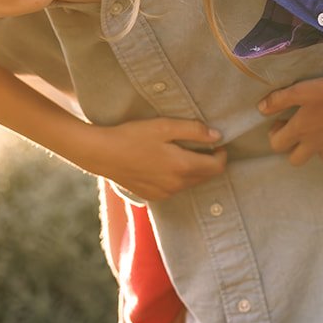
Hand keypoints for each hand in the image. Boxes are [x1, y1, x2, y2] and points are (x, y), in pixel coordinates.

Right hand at [77, 116, 226, 200]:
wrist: (100, 154)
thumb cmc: (132, 136)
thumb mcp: (165, 126)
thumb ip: (194, 130)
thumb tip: (217, 136)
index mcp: (182, 167)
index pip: (217, 167)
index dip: (221, 154)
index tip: (216, 142)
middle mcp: (176, 185)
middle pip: (206, 176)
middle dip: (209, 161)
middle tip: (201, 144)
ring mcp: (164, 193)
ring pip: (190, 183)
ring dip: (193, 169)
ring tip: (181, 151)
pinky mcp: (152, 196)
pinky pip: (174, 188)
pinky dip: (177, 177)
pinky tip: (164, 163)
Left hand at [259, 70, 322, 164]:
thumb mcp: (300, 90)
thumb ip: (279, 100)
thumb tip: (261, 109)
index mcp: (300, 131)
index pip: (277, 145)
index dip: (275, 135)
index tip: (281, 123)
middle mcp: (314, 145)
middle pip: (296, 160)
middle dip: (293, 149)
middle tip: (300, 131)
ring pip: (321, 156)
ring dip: (319, 146)